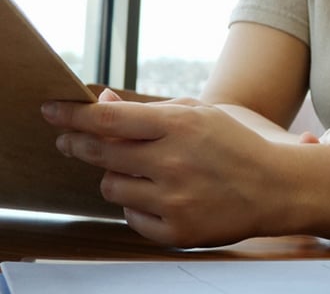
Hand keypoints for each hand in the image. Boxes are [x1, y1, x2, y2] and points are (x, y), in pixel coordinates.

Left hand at [40, 92, 291, 247]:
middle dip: (79, 144)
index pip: (110, 120)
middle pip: (100, 153)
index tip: (51, 110)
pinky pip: (130, 215)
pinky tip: (162, 193)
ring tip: (143, 169)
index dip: (74, 115)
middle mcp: (172, 161)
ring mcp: (173, 199)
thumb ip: (149, 110)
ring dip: (117, 174)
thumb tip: (103, 102)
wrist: (274, 187)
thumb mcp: (198, 114)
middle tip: (70, 140)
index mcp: (180, 124)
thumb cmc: (233, 144)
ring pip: (111, 186)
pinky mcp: (174, 231)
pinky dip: (138, 203)